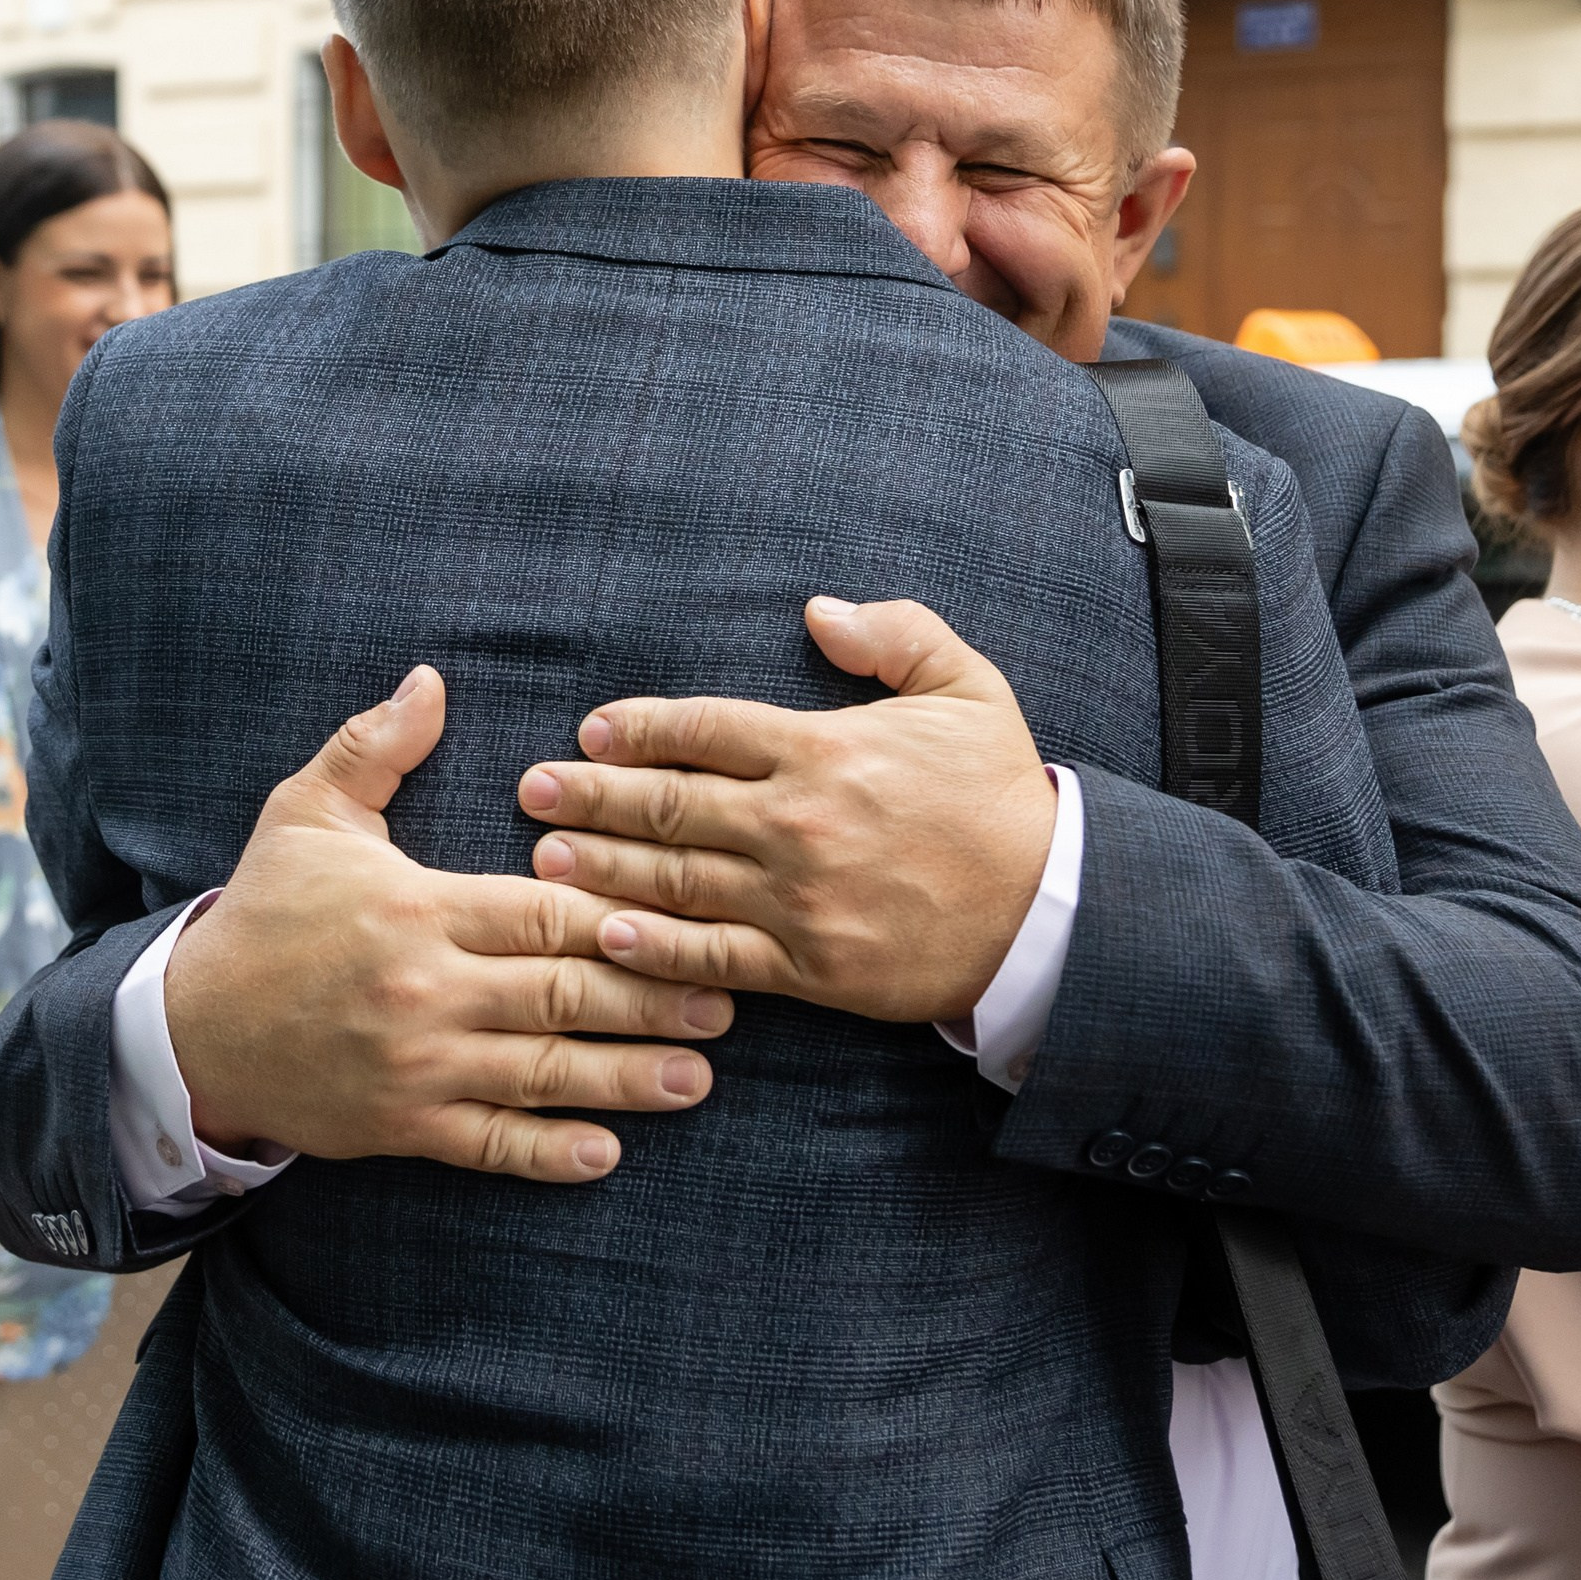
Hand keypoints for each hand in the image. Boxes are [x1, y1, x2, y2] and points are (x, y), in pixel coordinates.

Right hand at [164, 666, 731, 1184]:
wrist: (188, 1030)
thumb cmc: (262, 912)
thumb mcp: (306, 814)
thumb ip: (374, 747)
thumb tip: (430, 680)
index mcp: (419, 908)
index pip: (543, 912)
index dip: (621, 917)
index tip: (687, 916)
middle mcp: (426, 990)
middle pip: (562, 994)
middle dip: (652, 999)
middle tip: (727, 1003)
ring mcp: (416, 1066)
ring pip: (541, 1073)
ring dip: (627, 1078)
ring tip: (699, 1078)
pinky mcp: (401, 1126)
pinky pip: (489, 1143)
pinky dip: (550, 1153)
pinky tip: (609, 1152)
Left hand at [516, 599, 1057, 1023]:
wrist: (1048, 907)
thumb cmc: (1001, 792)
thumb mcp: (966, 685)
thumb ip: (893, 634)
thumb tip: (817, 612)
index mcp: (825, 748)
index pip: (705, 730)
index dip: (637, 730)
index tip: (591, 732)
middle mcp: (798, 821)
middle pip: (669, 803)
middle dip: (590, 795)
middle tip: (532, 789)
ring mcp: (799, 899)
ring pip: (675, 879)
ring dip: (600, 865)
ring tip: (542, 855)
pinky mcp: (810, 967)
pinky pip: (713, 956)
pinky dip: (652, 947)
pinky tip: (603, 934)